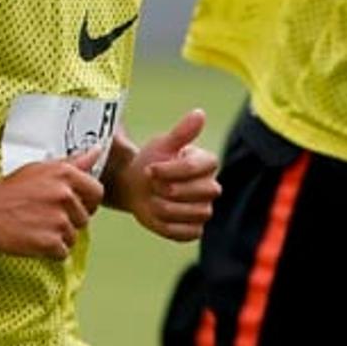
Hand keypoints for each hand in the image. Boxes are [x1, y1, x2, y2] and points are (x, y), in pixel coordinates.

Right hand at [0, 149, 106, 259]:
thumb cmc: (11, 189)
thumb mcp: (42, 168)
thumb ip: (73, 162)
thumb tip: (96, 152)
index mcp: (65, 174)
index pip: (97, 192)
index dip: (86, 201)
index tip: (71, 204)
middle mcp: (65, 195)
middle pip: (85, 218)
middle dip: (68, 221)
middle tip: (45, 215)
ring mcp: (58, 219)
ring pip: (73, 237)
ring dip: (57, 236)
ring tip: (37, 226)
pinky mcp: (50, 242)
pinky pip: (62, 252)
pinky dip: (49, 251)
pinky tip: (34, 238)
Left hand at [111, 109, 220, 241]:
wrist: (136, 188)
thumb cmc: (151, 162)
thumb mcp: (162, 145)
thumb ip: (182, 132)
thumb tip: (200, 113)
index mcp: (206, 163)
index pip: (197, 168)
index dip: (170, 170)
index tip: (150, 168)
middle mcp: (210, 187)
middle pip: (201, 192)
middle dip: (170, 189)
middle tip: (152, 185)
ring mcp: (204, 210)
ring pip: (194, 214)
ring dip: (166, 207)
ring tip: (152, 199)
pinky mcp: (195, 229)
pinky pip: (187, 232)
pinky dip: (168, 226)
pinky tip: (156, 215)